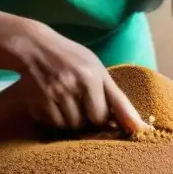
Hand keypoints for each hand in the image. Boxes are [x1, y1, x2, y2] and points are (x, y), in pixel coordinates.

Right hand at [8, 20, 148, 133]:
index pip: (103, 114)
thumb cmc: (72, 58)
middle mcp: (73, 85)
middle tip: (82, 105)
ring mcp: (53, 94)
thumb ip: (117, 98)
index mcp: (92, 76)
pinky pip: (52, 124)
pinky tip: (52, 103)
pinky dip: (54, 119)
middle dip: (88, 119)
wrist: (33, 47)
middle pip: (87, 123)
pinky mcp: (36, 102)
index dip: (106, 120)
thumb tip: (138, 127)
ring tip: (66, 102)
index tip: (107, 123)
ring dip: (70, 121)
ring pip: (69, 126)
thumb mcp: (97, 69)